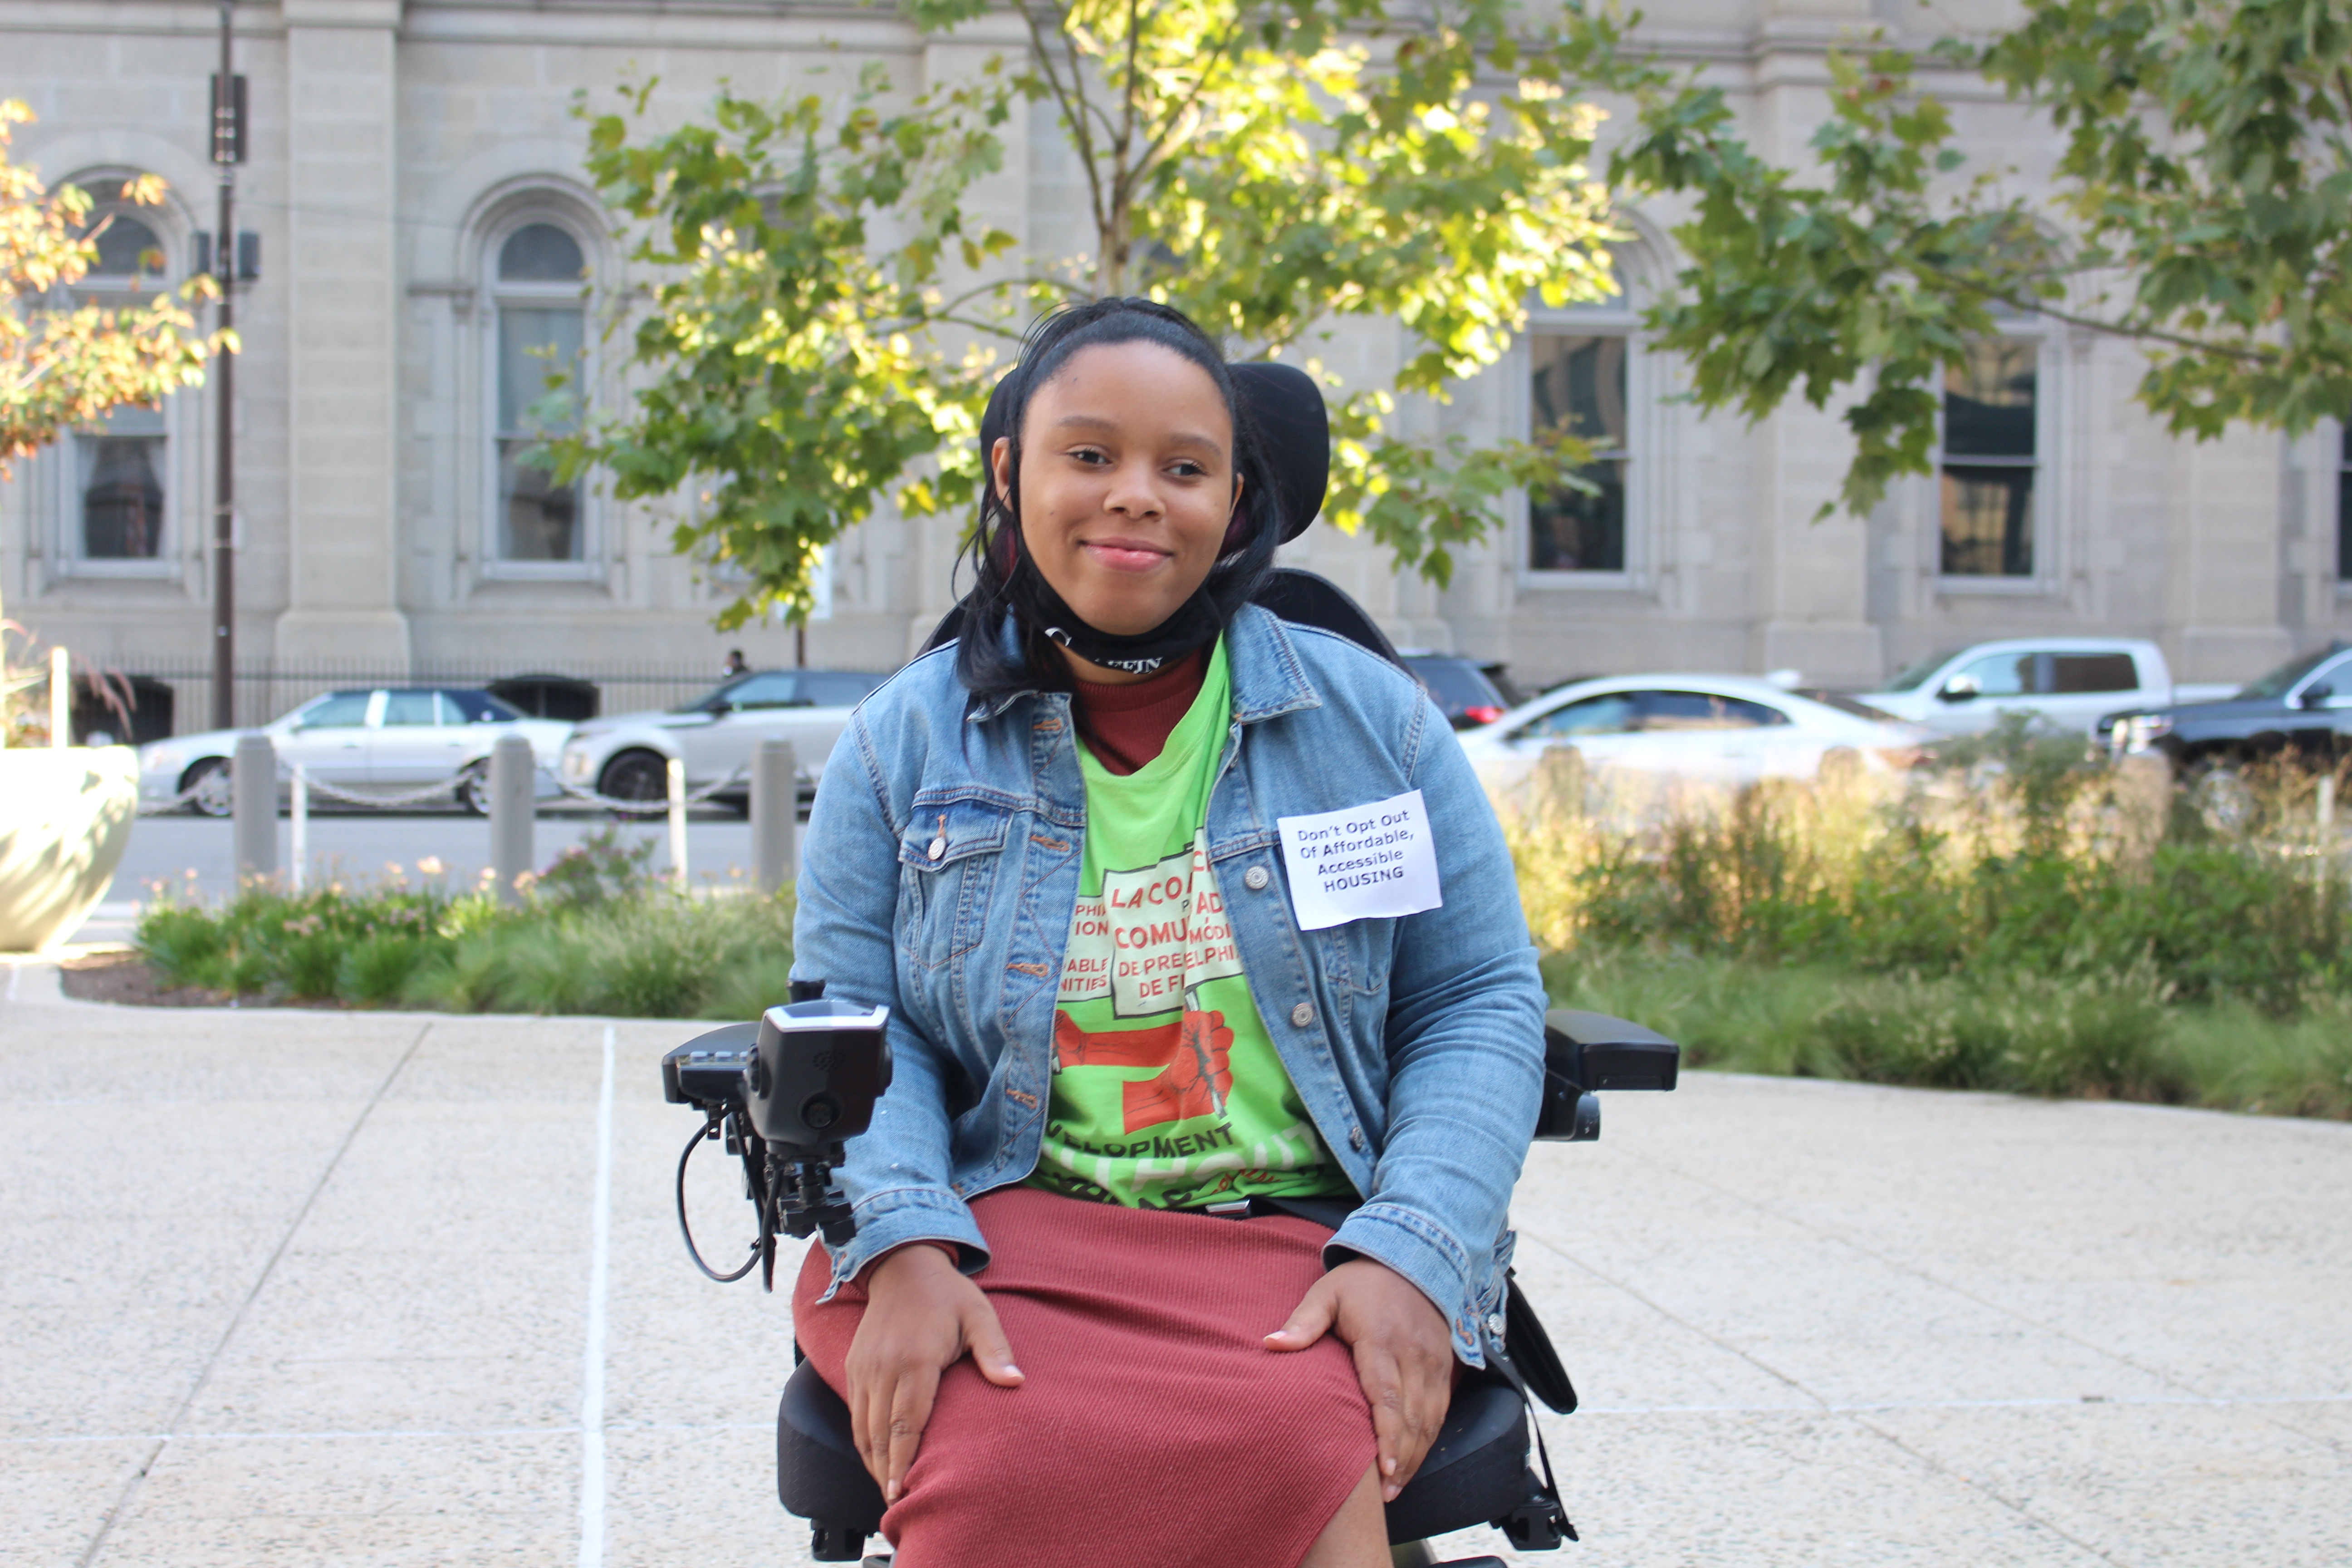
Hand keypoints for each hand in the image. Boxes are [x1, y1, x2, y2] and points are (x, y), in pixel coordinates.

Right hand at [842, 1243, 1022, 1503]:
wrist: (903, 1265)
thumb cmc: (948, 1295)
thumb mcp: (979, 1316)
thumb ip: (995, 1352)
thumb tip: (1016, 1383)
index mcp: (915, 1359)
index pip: (906, 1422)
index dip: (902, 1461)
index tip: (902, 1492)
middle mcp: (883, 1367)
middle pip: (881, 1434)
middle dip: (887, 1472)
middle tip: (897, 1503)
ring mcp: (864, 1368)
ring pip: (863, 1428)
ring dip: (874, 1461)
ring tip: (888, 1489)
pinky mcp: (854, 1366)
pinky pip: (855, 1412)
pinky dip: (864, 1440)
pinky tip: (878, 1458)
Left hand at [1265, 1258, 1453, 1500]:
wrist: (1414, 1259)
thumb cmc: (1361, 1283)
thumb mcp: (1327, 1293)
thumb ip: (1303, 1322)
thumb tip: (1270, 1344)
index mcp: (1382, 1340)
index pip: (1387, 1395)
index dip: (1387, 1435)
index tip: (1382, 1468)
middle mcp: (1413, 1355)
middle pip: (1411, 1416)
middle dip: (1400, 1458)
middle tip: (1385, 1493)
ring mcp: (1433, 1363)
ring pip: (1429, 1419)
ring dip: (1415, 1456)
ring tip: (1395, 1488)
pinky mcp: (1444, 1368)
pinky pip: (1440, 1411)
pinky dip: (1428, 1440)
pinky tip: (1412, 1462)